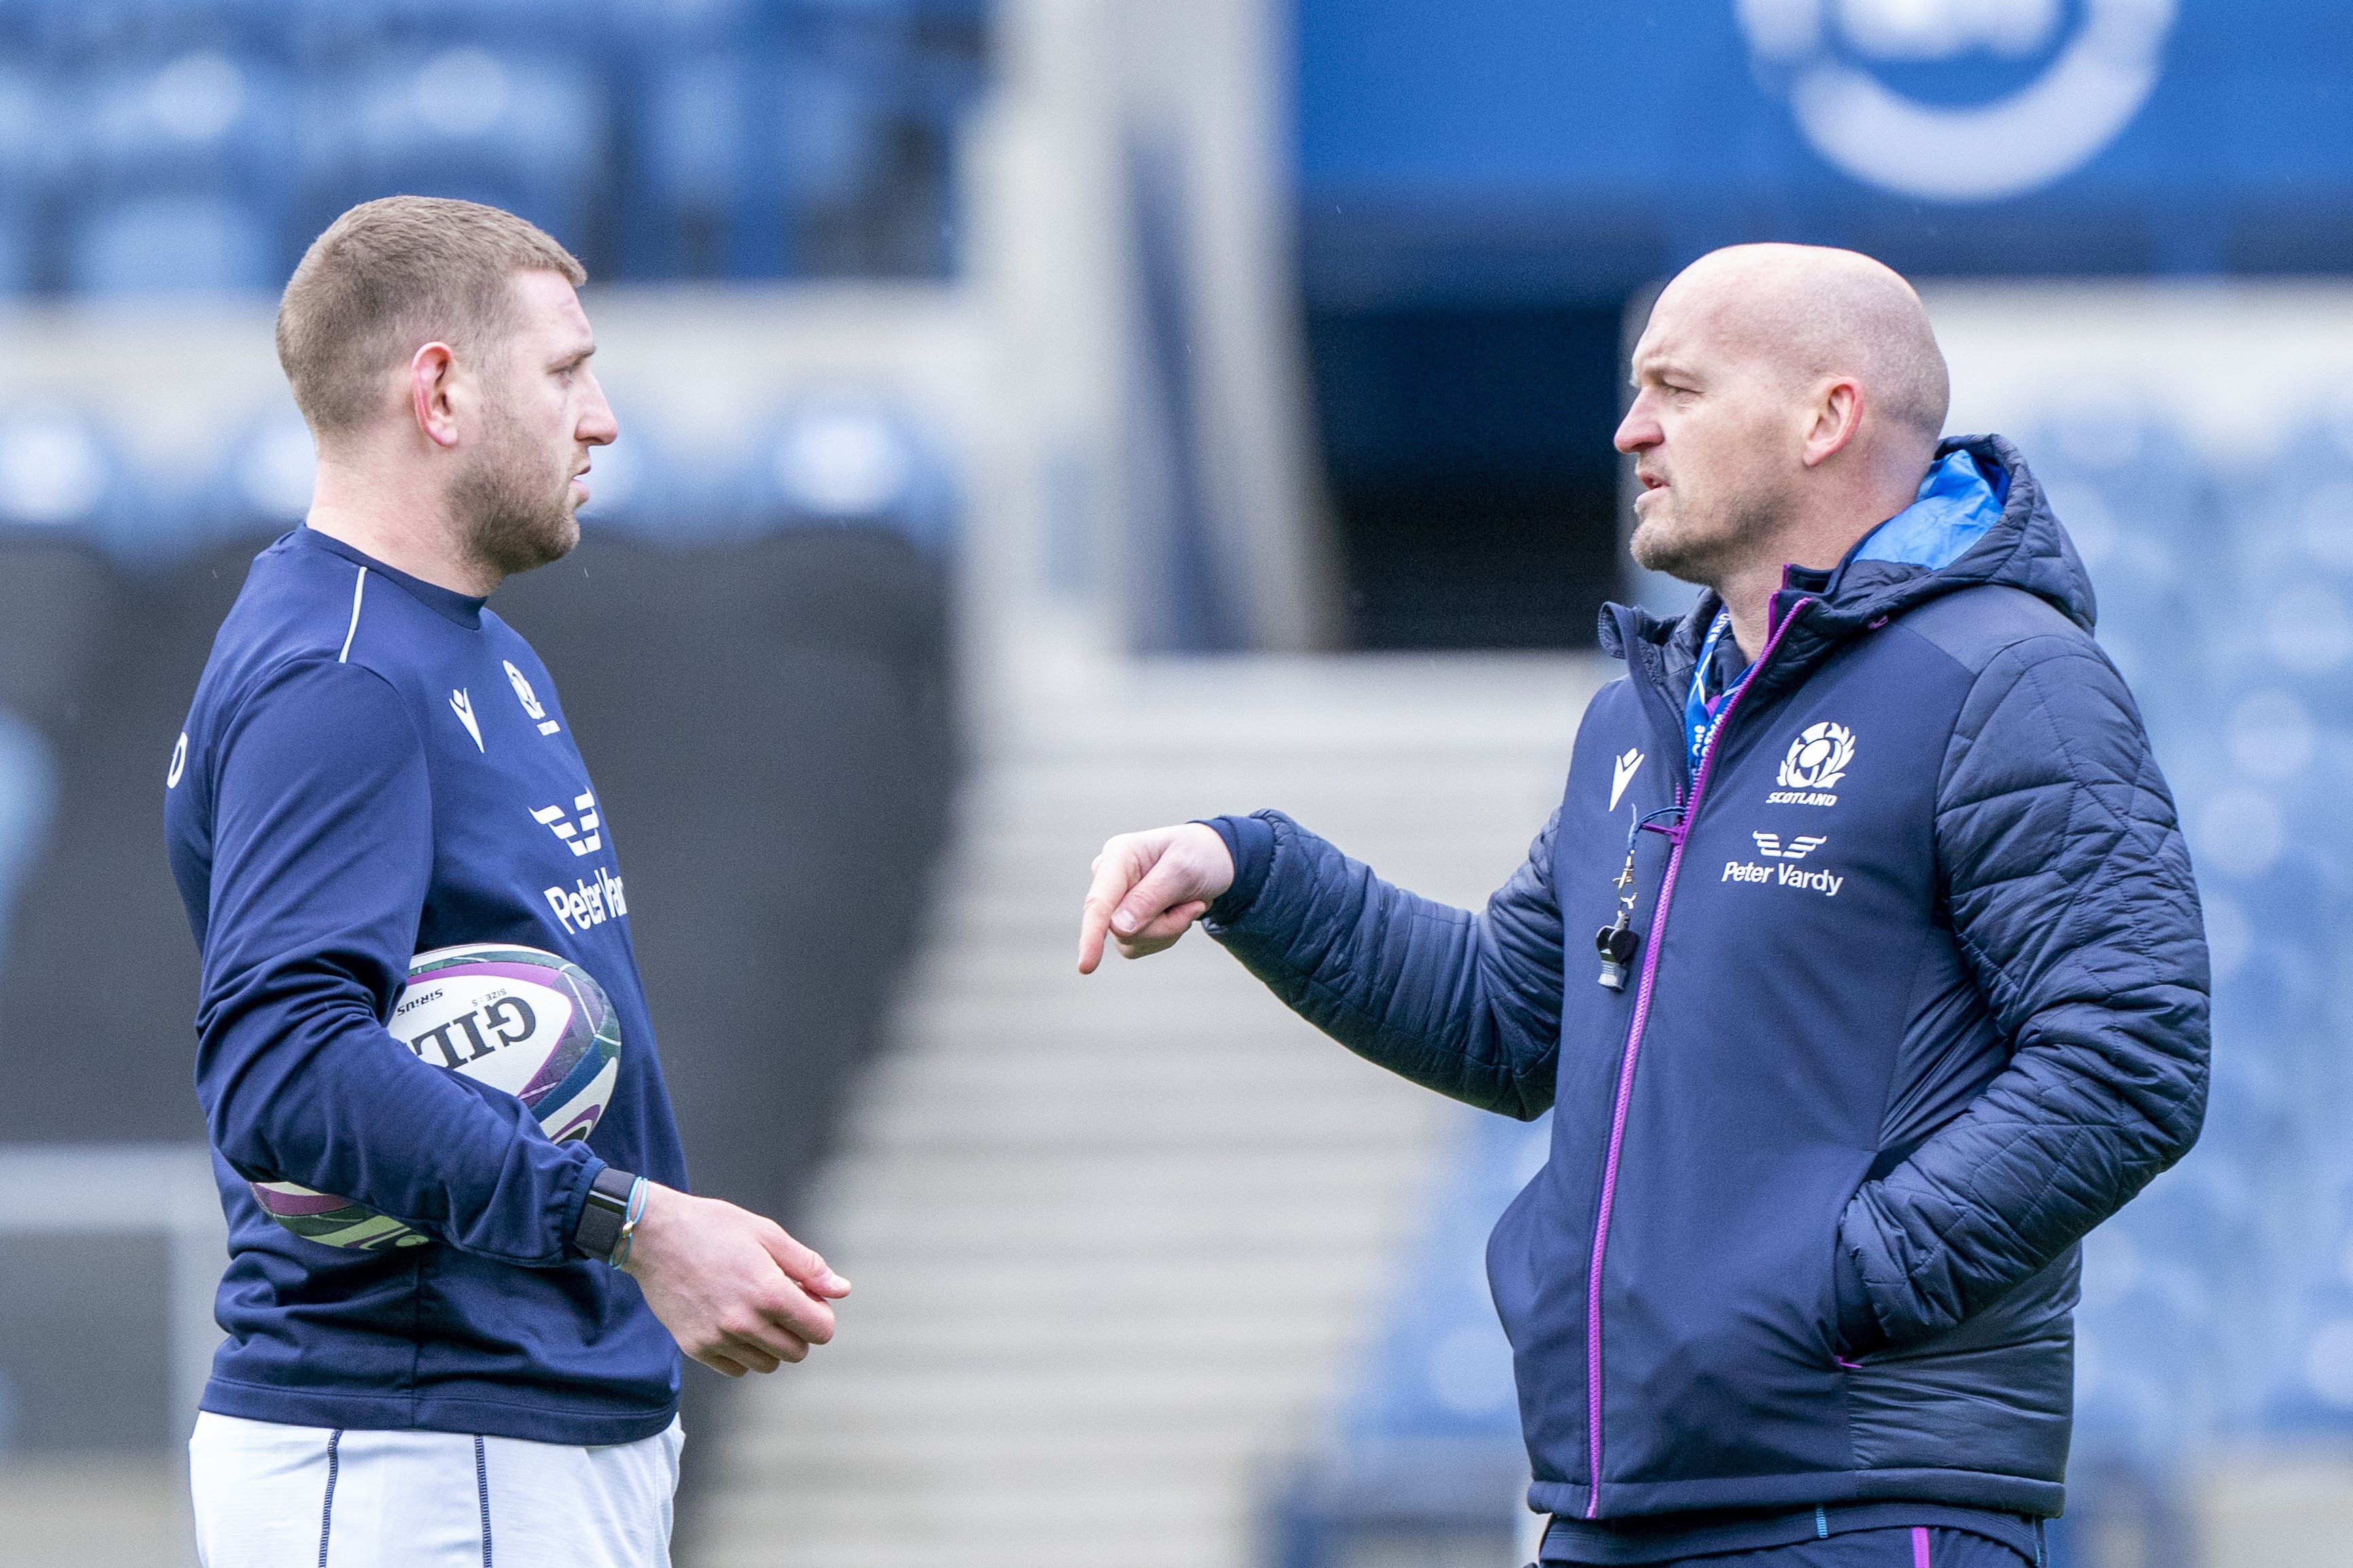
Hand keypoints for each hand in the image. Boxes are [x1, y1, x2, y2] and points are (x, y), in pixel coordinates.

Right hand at [621, 1183, 851, 1377]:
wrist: (654, 1236)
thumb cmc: (713, 1228)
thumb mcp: (767, 1234)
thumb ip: (808, 1266)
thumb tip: (841, 1290)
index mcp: (769, 1293)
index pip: (820, 1331)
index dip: (821, 1314)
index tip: (807, 1297)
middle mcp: (744, 1323)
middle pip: (797, 1352)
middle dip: (799, 1330)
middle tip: (783, 1303)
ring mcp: (718, 1339)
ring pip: (767, 1364)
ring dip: (771, 1343)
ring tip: (757, 1311)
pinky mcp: (695, 1348)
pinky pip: (736, 1369)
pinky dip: (743, 1353)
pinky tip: (734, 1323)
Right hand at [1078, 822, 1234, 973]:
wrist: (1212, 860)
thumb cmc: (1199, 856)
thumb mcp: (1185, 870)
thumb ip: (1150, 897)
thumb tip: (1117, 929)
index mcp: (1118, 856)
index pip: (1100, 901)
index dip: (1091, 934)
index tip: (1086, 966)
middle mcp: (1107, 879)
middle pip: (1121, 929)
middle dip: (1165, 926)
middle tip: (1197, 904)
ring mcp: (1113, 903)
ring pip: (1130, 942)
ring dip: (1169, 929)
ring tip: (1187, 902)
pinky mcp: (1121, 922)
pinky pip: (1137, 946)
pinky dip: (1166, 934)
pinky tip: (1177, 911)